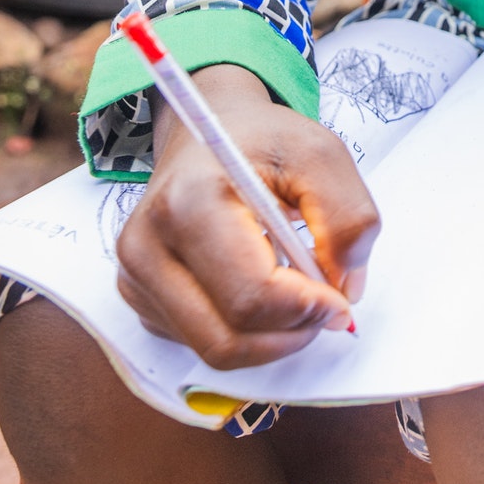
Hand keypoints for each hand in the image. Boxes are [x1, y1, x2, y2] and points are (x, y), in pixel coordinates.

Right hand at [116, 64, 379, 369]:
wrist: (209, 132)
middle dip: (290, 332)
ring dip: (271, 336)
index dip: (307, 310)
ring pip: (216, 351)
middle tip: (324, 301)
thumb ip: (349, 220)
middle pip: (228, 340)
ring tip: (293, 288)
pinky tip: (256, 285)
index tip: (339, 296)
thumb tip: (345, 289)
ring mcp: (135, 277)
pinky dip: (245, 331)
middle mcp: (146, 246)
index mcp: (188, 203)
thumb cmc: (263, 142)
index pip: (250, 297)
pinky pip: (202, 343)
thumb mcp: (323, 155)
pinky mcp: (139, 298)